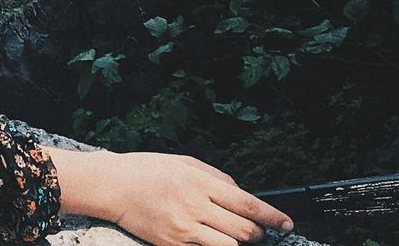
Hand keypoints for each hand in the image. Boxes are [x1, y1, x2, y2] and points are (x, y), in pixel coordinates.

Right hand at [47, 147, 294, 245]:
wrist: (112, 186)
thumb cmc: (145, 170)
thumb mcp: (183, 162)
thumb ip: (215, 176)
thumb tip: (241, 192)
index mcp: (198, 181)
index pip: (247, 203)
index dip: (272, 216)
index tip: (286, 223)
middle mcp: (194, 206)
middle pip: (244, 229)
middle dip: (257, 232)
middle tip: (258, 229)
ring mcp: (184, 229)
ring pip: (230, 245)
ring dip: (239, 241)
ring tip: (234, 233)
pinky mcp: (174, 244)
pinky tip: (212, 237)